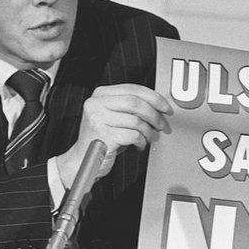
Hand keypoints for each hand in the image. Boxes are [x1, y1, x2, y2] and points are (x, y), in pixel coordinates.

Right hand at [56, 83, 171, 185]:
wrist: (83, 160)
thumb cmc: (103, 138)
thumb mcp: (115, 116)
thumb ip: (131, 107)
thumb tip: (159, 105)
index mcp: (100, 94)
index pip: (133, 89)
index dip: (154, 97)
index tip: (165, 107)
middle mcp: (96, 104)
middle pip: (136, 102)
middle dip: (154, 114)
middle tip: (161, 124)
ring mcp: (98, 119)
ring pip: (136, 120)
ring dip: (149, 131)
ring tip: (149, 137)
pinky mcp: (103, 135)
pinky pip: (133, 135)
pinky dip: (141, 141)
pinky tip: (139, 145)